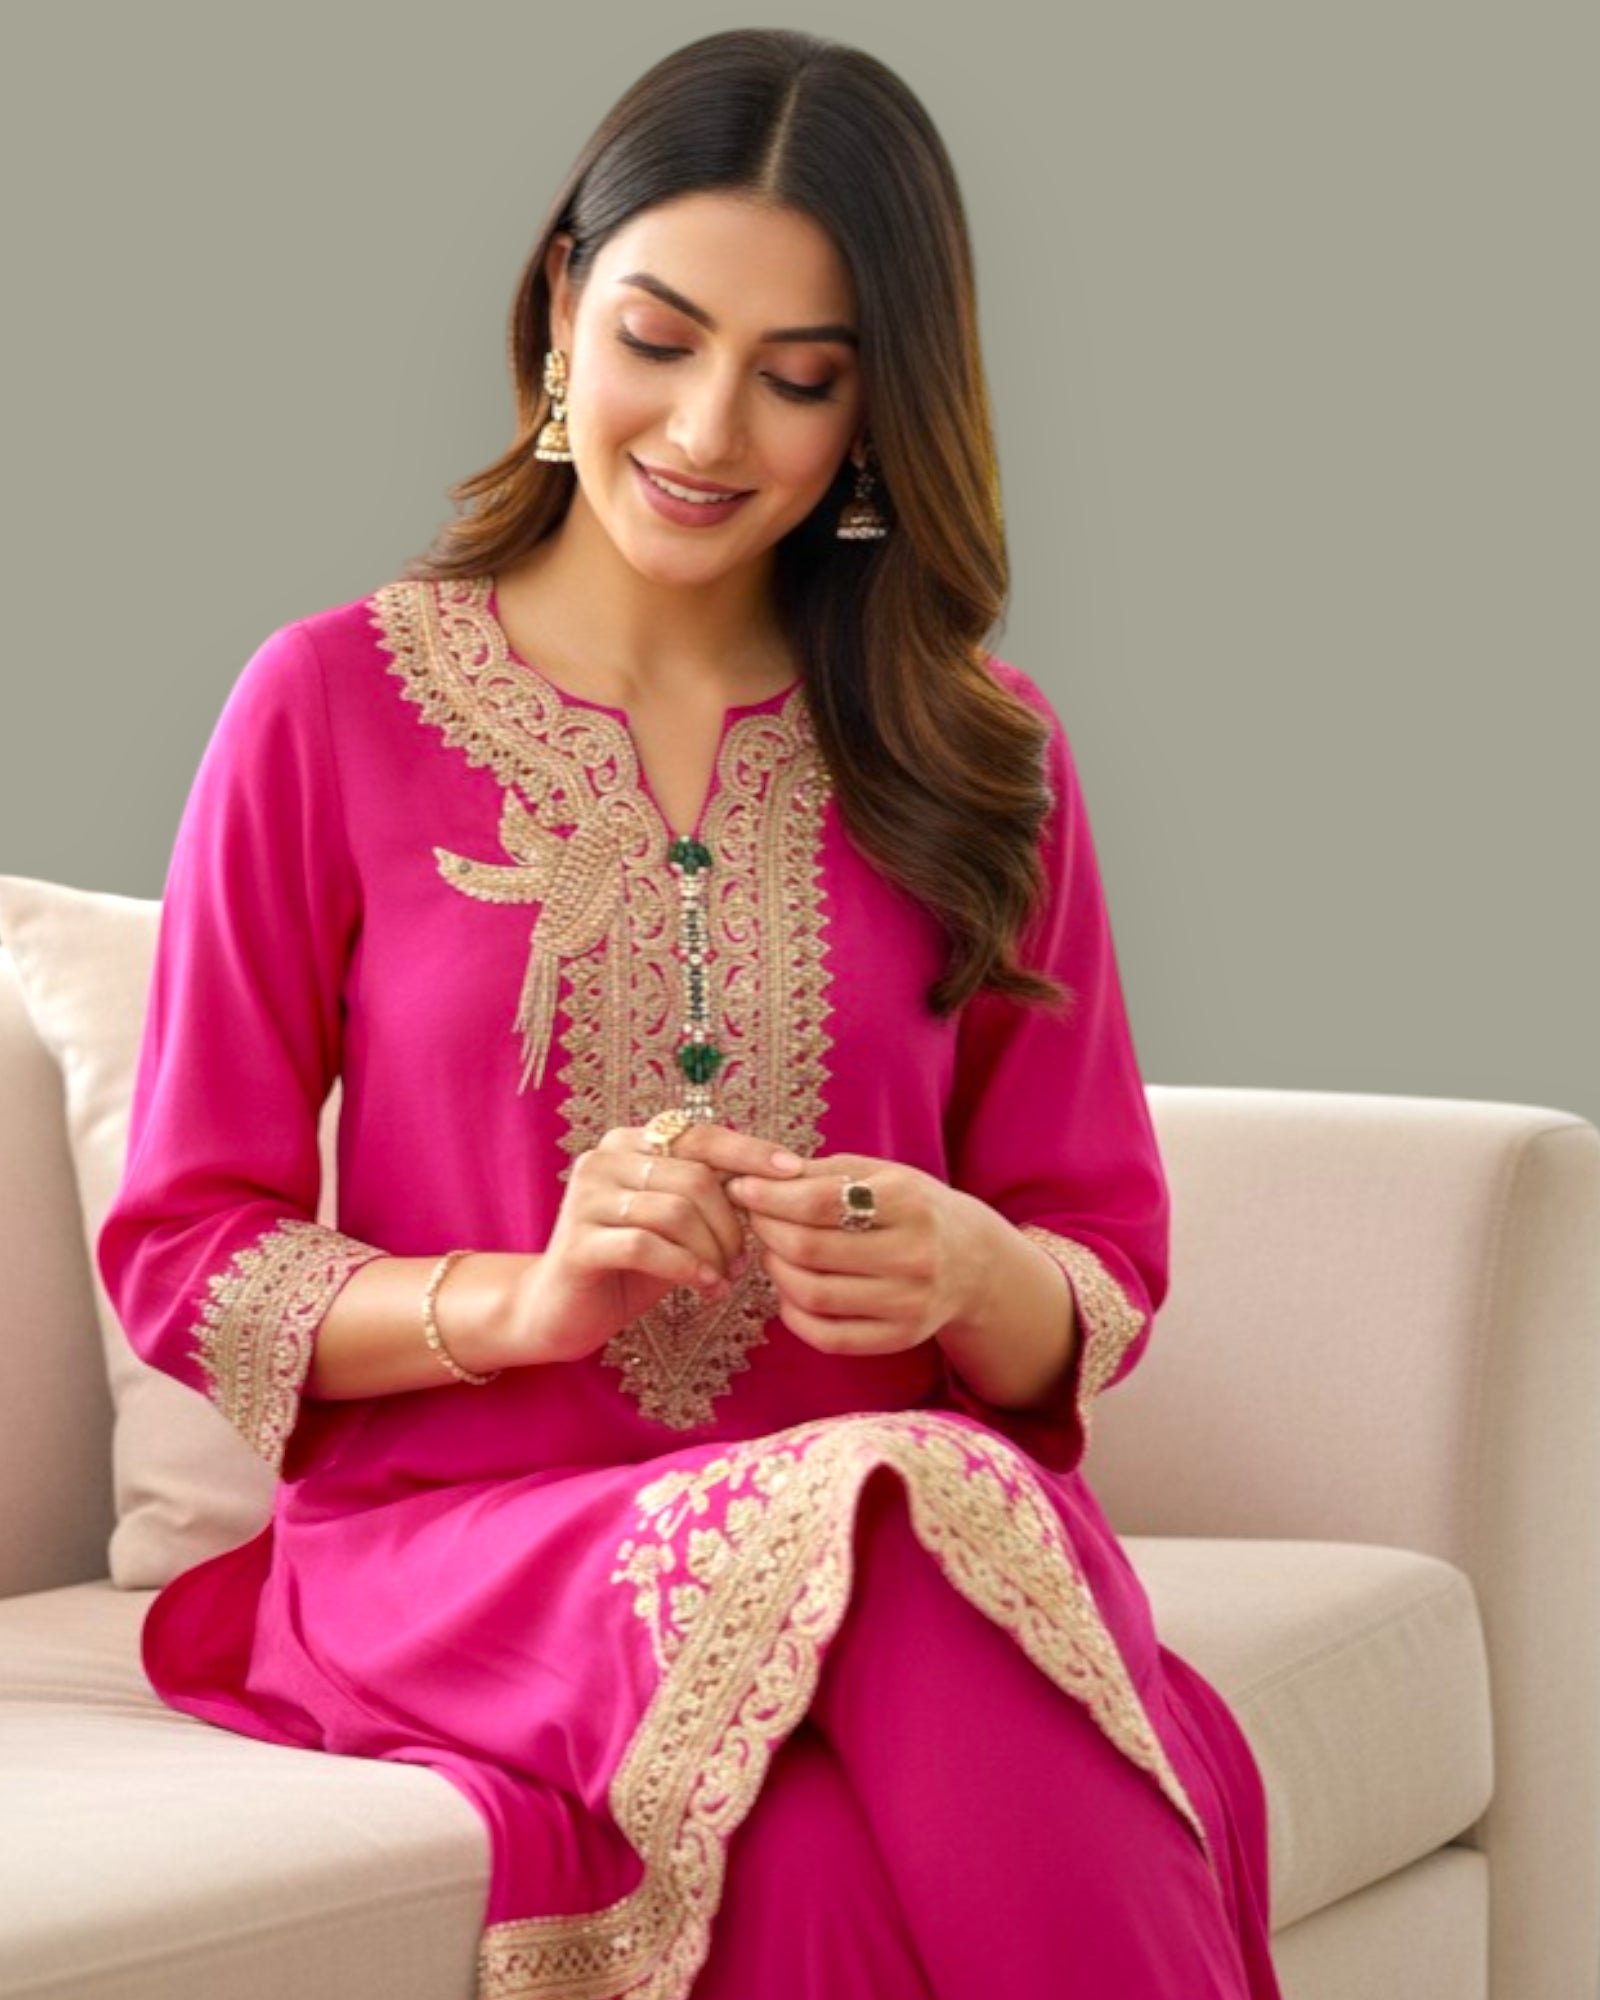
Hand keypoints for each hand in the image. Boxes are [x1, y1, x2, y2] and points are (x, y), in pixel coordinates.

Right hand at [510, 1121, 807, 1365]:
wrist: (560, 1312)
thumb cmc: (630, 1266)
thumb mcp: (677, 1225)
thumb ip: (710, 1197)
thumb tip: (777, 1182)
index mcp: (629, 1143)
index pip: (701, 1135)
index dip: (750, 1152)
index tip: (794, 1170)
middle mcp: (603, 1160)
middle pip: (694, 1177)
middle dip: (731, 1224)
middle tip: (742, 1262)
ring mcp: (585, 1198)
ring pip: (675, 1211)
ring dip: (712, 1251)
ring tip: (722, 1279)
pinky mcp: (578, 1242)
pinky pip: (647, 1245)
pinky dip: (687, 1268)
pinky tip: (704, 1288)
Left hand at [720, 1149, 997, 1358]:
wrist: (973, 1263)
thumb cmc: (914, 1209)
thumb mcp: (882, 1175)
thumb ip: (824, 1174)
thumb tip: (758, 1176)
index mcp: (909, 1202)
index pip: (820, 1202)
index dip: (771, 1197)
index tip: (743, 1188)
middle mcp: (913, 1255)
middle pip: (810, 1249)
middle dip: (768, 1231)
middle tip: (755, 1219)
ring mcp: (908, 1302)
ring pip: (813, 1294)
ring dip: (776, 1271)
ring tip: (772, 1252)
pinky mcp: (900, 1337)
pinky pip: (828, 1336)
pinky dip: (794, 1316)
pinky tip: (789, 1292)